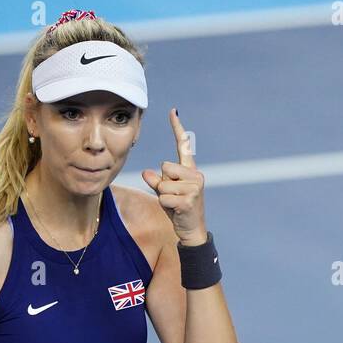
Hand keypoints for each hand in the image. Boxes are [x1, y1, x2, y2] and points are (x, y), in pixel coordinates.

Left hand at [140, 108, 207, 245]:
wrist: (192, 231)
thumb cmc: (178, 209)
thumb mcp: (165, 193)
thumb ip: (157, 181)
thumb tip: (147, 173)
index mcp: (190, 170)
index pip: (183, 146)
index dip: (177, 128)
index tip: (173, 111)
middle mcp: (195, 175)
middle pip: (165, 166)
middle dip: (163, 182)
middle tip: (173, 196)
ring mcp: (194, 187)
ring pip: (163, 183)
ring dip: (163, 195)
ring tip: (175, 203)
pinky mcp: (190, 199)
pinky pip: (165, 196)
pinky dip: (165, 205)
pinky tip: (176, 210)